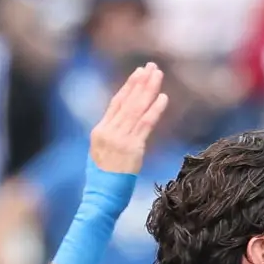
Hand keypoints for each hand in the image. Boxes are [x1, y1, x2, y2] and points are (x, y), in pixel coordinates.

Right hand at [86, 60, 169, 175]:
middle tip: (151, 66)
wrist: (101, 198)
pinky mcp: (133, 149)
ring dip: (149, 90)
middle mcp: (109, 132)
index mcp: (100, 131)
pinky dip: (155, 110)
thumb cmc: (102, 181)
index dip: (128, 86)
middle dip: (140, 82)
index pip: (116, 103)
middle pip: (127, 101)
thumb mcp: (100, 154)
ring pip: (137, 109)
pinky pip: (146, 125)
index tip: (139, 73)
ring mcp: (120, 139)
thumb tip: (123, 124)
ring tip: (158, 75)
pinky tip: (163, 97)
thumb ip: (111, 137)